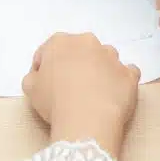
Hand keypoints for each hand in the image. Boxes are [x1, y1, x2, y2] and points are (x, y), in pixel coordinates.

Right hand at [22, 33, 140, 157]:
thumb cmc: (54, 101)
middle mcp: (88, 42)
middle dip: (74, 65)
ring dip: (99, 70)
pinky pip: (127, 73)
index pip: (48, 51)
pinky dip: (121, 81)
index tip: (45, 86)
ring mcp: (113, 57)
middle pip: (78, 52)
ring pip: (104, 59)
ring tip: (93, 93)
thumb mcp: (29, 88)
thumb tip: (41, 76)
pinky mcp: (130, 73)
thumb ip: (33, 76)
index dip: (44, 69)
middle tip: (69, 89)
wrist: (88, 118)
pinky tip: (114, 94)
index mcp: (61, 42)